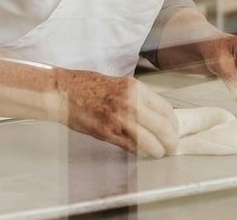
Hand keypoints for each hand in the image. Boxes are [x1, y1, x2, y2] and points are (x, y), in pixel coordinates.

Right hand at [51, 68, 178, 157]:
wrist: (62, 92)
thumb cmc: (87, 86)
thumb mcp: (119, 84)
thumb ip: (138, 98)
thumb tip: (156, 114)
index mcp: (134, 88)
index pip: (166, 110)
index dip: (174, 124)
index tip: (173, 130)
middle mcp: (130, 103)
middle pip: (164, 128)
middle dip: (170, 142)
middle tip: (171, 147)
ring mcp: (118, 119)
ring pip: (150, 141)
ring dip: (157, 150)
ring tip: (158, 152)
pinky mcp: (106, 133)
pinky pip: (131, 147)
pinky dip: (140, 152)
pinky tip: (141, 151)